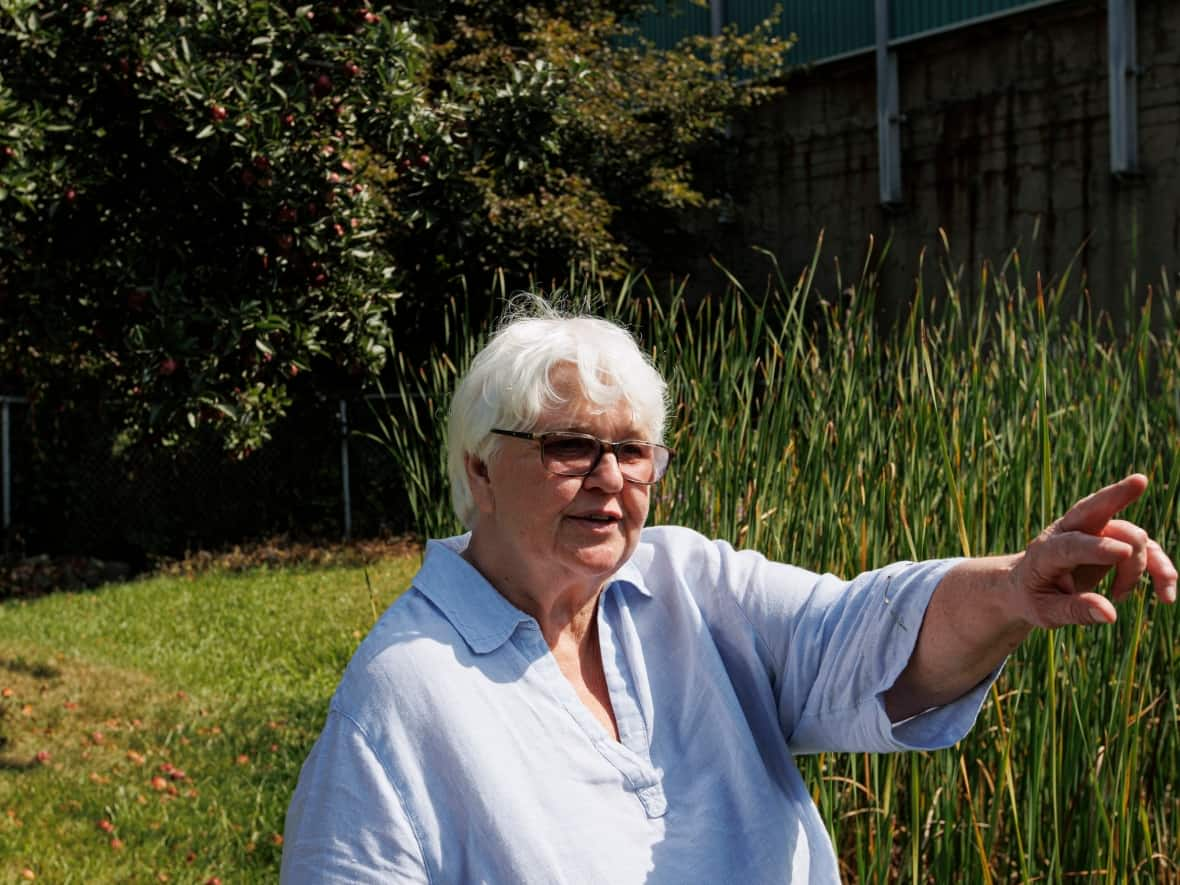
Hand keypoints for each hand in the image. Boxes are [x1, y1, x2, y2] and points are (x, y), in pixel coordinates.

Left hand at [1009, 474, 1176, 628]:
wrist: (1029, 585)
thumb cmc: (1034, 597)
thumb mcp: (1044, 611)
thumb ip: (1074, 611)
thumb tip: (1110, 615)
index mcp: (1045, 550)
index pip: (1071, 545)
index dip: (1098, 547)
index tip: (1124, 553)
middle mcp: (1070, 533)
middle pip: (1094, 509)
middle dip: (1117, 496)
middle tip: (1139, 481)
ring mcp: (1095, 534)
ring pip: (1130, 537)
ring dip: (1137, 568)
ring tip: (1119, 596)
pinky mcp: (1116, 542)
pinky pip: (1147, 551)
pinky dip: (1161, 570)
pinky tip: (1166, 598)